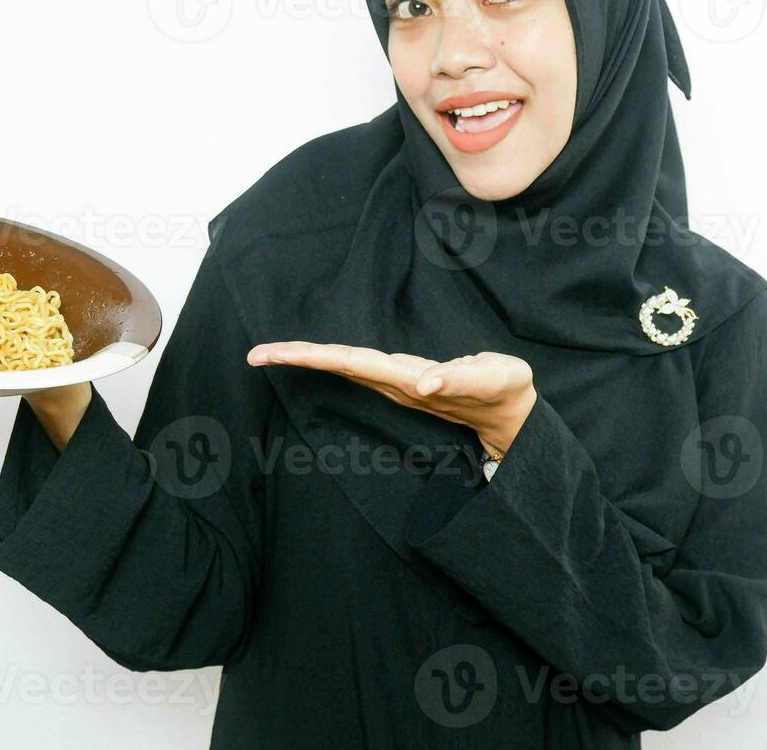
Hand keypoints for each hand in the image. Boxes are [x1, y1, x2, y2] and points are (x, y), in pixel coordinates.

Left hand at [245, 342, 536, 457]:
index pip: (351, 363)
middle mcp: (395, 382)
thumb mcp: (492, 377)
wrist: (510, 412)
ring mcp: (397, 382)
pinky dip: (330, 359)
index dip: (314, 357)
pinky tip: (313, 357)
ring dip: (309, 360)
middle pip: (337, 366)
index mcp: (409, 378)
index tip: (278, 355)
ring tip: (272, 353)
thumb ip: (459, 378)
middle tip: (255, 354)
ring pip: (344, 367)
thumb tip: (423, 384)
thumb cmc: (504, 389)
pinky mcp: (403, 378)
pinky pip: (357, 366)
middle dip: (297, 359)